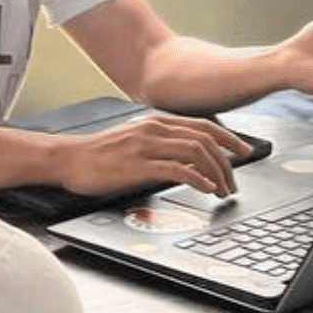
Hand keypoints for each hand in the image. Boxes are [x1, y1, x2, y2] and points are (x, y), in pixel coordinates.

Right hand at [54, 113, 251, 197]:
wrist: (68, 158)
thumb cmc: (98, 154)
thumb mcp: (135, 142)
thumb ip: (161, 146)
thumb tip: (188, 161)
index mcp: (156, 122)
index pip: (203, 125)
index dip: (228, 138)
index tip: (244, 152)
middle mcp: (154, 129)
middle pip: (205, 138)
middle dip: (228, 160)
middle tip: (235, 181)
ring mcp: (146, 145)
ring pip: (196, 152)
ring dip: (216, 173)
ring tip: (222, 190)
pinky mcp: (138, 165)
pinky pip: (177, 169)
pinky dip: (198, 179)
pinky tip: (206, 189)